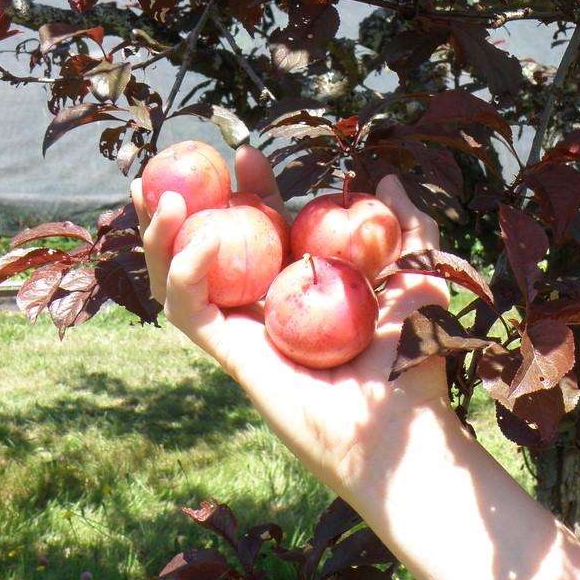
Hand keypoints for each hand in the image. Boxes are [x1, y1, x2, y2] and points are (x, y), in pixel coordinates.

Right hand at [130, 145, 451, 500]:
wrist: (404, 425)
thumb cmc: (415, 355)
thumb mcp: (417, 272)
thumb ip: (404, 226)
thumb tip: (387, 180)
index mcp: (302, 285)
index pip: (262, 229)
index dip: (250, 190)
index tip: (248, 155)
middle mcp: (266, 306)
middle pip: (210, 249)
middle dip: (186, 208)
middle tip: (176, 172)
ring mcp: (246, 332)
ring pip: (182, 279)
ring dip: (162, 237)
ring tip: (163, 199)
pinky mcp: (233, 357)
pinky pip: (191, 313)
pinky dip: (186, 274)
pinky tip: (202, 239)